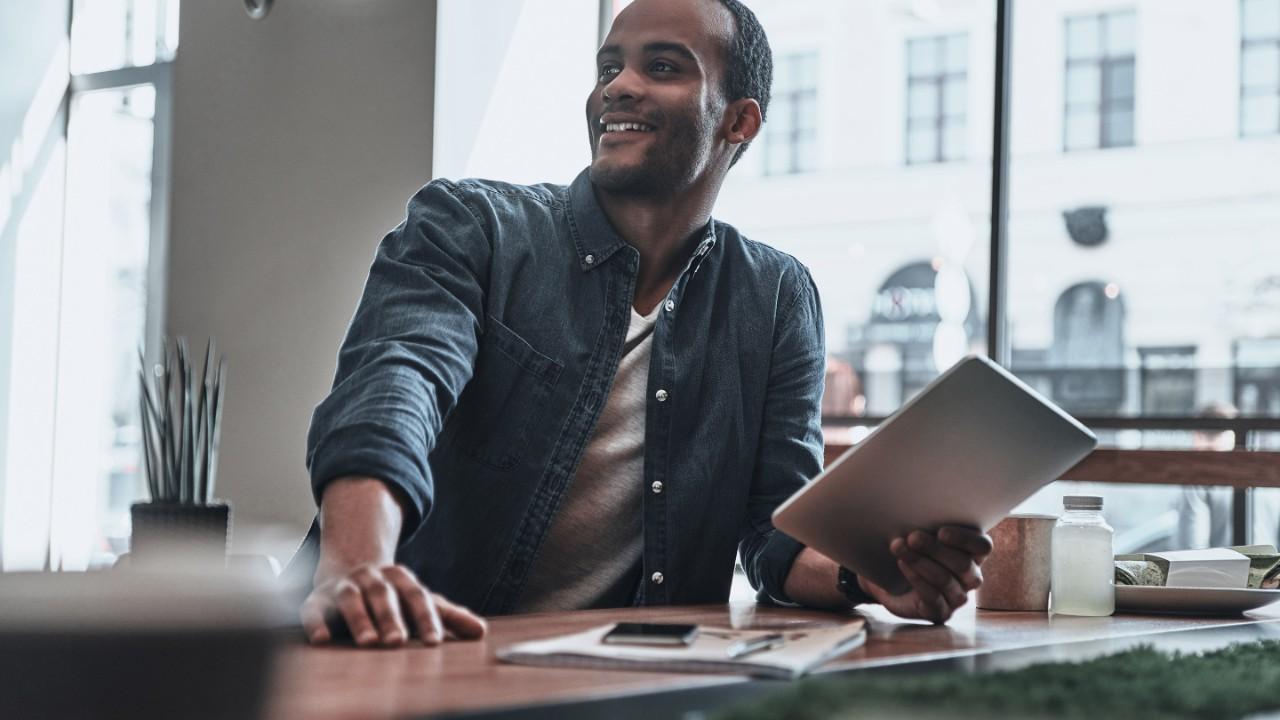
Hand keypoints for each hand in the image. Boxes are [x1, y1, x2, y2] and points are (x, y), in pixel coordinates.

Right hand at [301, 562, 486, 646]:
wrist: (350, 568)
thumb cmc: (393, 595)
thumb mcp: (420, 601)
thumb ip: (449, 616)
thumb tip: (481, 631)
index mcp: (402, 579)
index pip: (417, 597)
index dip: (426, 619)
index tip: (434, 642)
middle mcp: (373, 578)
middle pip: (384, 596)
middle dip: (391, 618)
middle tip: (397, 643)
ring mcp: (345, 586)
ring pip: (352, 599)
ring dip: (359, 620)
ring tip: (368, 643)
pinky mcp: (318, 598)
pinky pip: (314, 608)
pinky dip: (317, 622)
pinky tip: (322, 640)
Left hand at [857, 526, 992, 623]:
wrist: (889, 581)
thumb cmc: (910, 550)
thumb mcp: (919, 533)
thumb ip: (926, 524)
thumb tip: (917, 511)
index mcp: (972, 553)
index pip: (983, 546)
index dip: (965, 539)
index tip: (941, 532)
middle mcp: (970, 577)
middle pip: (962, 563)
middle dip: (935, 549)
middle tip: (912, 537)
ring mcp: (957, 596)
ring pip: (945, 580)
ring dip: (920, 562)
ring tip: (899, 548)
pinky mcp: (941, 612)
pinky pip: (933, 597)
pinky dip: (916, 579)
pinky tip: (902, 565)